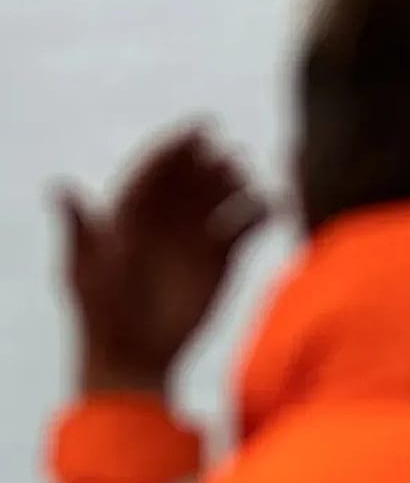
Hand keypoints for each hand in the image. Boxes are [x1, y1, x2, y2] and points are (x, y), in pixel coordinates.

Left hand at [55, 123, 267, 394]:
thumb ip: (81, 229)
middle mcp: (166, 218)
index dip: (178, 144)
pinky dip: (263, 213)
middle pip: (193, 176)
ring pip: (223, 196)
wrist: (135, 355)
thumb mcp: (86, 269)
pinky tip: (275, 207)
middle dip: (211, 161)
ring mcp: (196, 236)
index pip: (157, 167)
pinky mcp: (222, 257)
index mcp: (131, 212)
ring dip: (238, 183)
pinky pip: (247, 226)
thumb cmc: (103, 313)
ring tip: (247, 182)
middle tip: (227, 156)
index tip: (201, 126)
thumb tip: (60, 186)